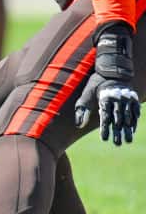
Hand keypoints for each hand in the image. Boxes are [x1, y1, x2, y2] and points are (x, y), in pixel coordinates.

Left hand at [75, 23, 139, 145]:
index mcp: (105, 98)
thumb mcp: (86, 94)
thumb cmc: (96, 83)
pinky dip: (134, 121)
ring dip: (127, 130)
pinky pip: (135, 112)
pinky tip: (132, 130)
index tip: (104, 139)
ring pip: (128, 117)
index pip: (105, 117)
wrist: (112, 70)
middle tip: (116, 144)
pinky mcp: (133, 98)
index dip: (105, 129)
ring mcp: (127, 99)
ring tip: (126, 140)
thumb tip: (79, 125)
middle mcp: (118, 100)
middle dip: (117, 132)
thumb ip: (82, 109)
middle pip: (117, 119)